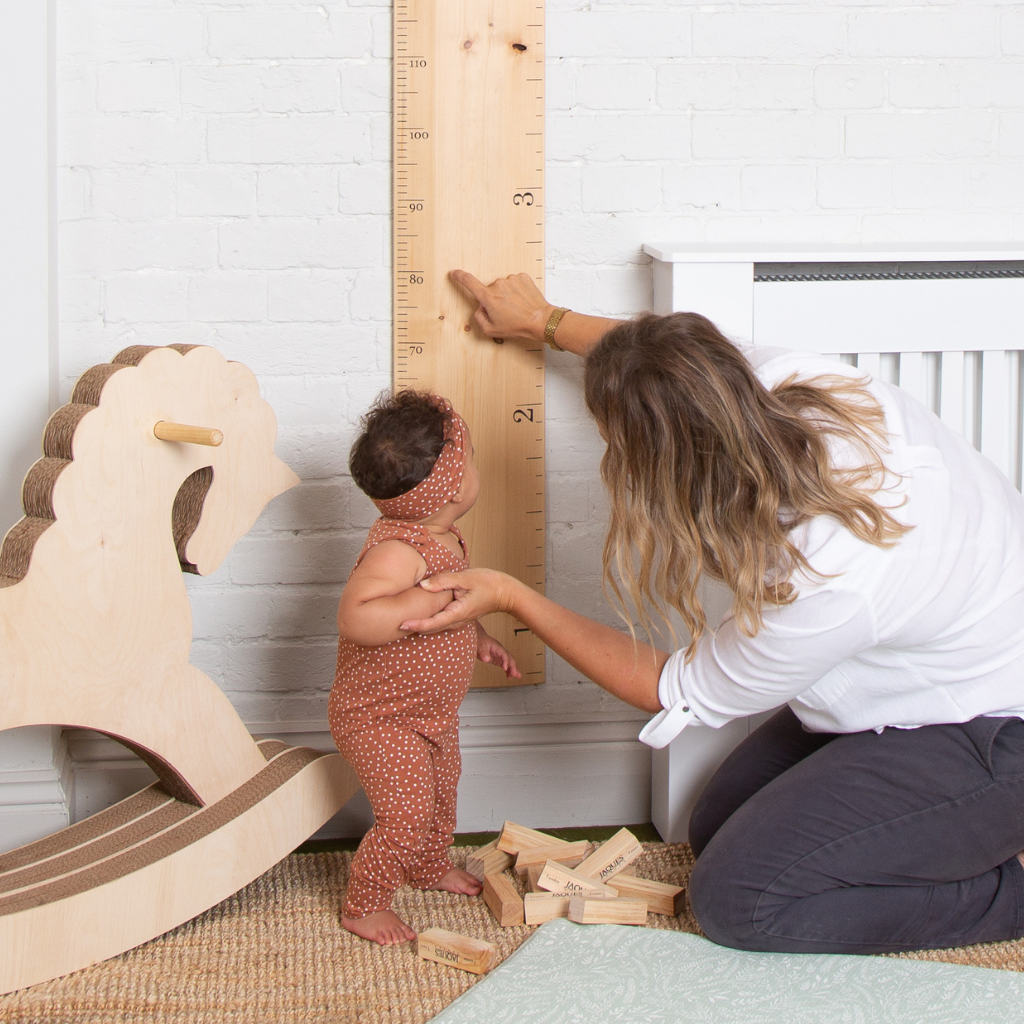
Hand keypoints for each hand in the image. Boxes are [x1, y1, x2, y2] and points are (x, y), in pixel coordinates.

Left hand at [399, 568, 518, 633]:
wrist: (504, 593)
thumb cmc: (487, 583)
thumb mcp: (465, 578)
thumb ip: (443, 581)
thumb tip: (423, 585)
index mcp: (457, 613)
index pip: (433, 623)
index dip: (416, 624)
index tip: (401, 624)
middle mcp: (457, 621)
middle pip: (431, 629)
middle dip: (413, 627)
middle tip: (392, 625)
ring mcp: (458, 621)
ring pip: (435, 627)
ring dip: (419, 626)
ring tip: (402, 622)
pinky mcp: (459, 618)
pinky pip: (441, 623)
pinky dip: (428, 623)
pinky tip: (419, 619)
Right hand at [450, 270, 552, 343]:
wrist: (540, 320)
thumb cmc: (517, 326)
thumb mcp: (491, 330)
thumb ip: (479, 318)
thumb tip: (480, 307)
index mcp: (488, 297)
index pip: (469, 282)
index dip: (460, 276)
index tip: (454, 272)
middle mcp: (498, 285)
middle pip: (490, 290)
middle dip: (493, 300)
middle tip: (505, 312)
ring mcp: (511, 279)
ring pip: (503, 286)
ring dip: (506, 295)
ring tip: (516, 307)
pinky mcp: (522, 277)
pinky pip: (514, 283)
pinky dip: (516, 290)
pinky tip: (521, 300)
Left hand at [476, 625, 521, 678]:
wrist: (478, 638)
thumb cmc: (479, 641)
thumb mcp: (479, 646)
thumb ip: (483, 652)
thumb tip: (487, 659)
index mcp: (497, 647)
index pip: (504, 654)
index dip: (506, 661)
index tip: (505, 668)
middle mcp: (501, 651)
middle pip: (510, 658)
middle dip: (514, 666)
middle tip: (517, 675)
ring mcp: (500, 656)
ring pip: (509, 662)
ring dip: (513, 669)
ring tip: (517, 677)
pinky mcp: (497, 659)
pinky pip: (504, 665)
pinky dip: (507, 670)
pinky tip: (509, 677)